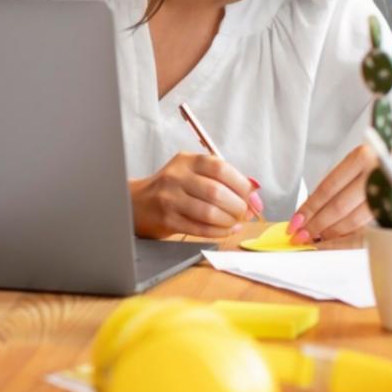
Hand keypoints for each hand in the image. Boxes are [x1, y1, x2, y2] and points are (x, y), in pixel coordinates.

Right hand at [129, 152, 262, 238]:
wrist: (137, 203)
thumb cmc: (172, 188)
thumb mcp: (193, 173)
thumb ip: (222, 180)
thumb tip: (254, 194)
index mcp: (187, 160)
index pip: (220, 168)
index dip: (241, 184)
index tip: (250, 195)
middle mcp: (176, 177)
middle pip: (216, 192)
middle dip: (237, 206)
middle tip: (243, 212)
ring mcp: (170, 199)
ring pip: (209, 212)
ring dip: (228, 220)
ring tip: (234, 222)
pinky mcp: (167, 219)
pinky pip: (200, 228)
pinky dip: (219, 231)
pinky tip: (225, 229)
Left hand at [289, 144, 376, 243]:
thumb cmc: (376, 160)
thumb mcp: (353, 163)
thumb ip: (334, 186)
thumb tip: (310, 211)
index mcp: (362, 158)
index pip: (328, 189)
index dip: (309, 208)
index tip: (296, 221)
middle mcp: (376, 174)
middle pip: (338, 207)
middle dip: (317, 224)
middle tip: (301, 234)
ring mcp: (388, 192)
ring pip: (353, 220)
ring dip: (331, 232)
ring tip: (316, 237)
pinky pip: (366, 226)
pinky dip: (348, 233)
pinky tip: (335, 237)